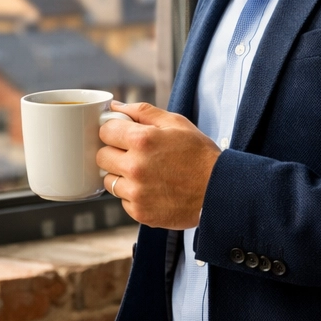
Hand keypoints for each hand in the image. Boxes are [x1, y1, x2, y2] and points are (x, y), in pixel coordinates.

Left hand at [97, 102, 220, 229]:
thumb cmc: (199, 154)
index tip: (122, 135)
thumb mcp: (176, 123)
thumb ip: (142, 111)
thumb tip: (115, 107)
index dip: (113, 131)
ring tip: (144, 173)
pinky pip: (122, 200)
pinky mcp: (140, 212)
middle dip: (114, 152)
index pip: (105, 131)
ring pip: (109, 181)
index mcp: (142, 140)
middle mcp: (135, 167)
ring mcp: (136, 192)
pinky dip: (133, 195)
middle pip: (101, 157)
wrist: (219, 190)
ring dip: (121, 175)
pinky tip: (152, 189)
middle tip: (133, 154)